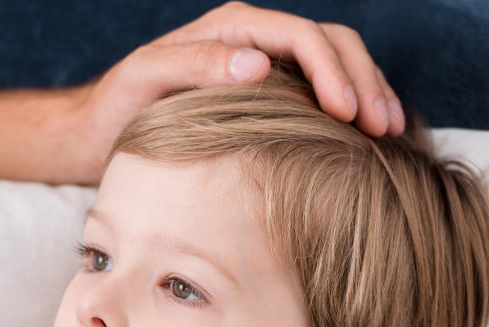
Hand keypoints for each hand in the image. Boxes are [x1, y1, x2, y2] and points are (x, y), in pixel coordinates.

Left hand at [72, 1, 403, 180]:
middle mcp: (254, 41)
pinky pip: (319, 93)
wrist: (99, 133)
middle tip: (383, 127)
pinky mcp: (267, 98)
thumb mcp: (145, 79)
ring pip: (334, 65)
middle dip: (363, 82)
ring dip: (367, 93)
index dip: (332, 71)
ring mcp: (264, 68)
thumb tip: (258, 65)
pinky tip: (365, 137)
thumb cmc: (117, 106)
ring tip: (389, 131)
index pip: (301, 36)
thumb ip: (195, 64)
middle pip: (330, 44)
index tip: (347, 112)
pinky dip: (348, 109)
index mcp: (232, 28)